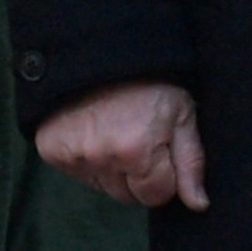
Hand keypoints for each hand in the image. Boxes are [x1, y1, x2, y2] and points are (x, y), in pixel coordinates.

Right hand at [36, 81, 207, 210]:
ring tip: (119, 128)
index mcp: (138, 149)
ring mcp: (74, 155)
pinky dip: (89, 159)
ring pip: (104, 187)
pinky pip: (79, 174)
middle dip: (139, 173)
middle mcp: (102, 156)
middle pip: (128, 195)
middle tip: (140, 133)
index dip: (164, 173)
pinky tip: (97, 129)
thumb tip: (198, 204)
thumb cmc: (154, 78)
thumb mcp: (182, 113)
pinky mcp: (52, 151)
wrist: (106, 46)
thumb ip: (191, 162)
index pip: (157, 195)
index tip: (162, 146)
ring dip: (114, 167)